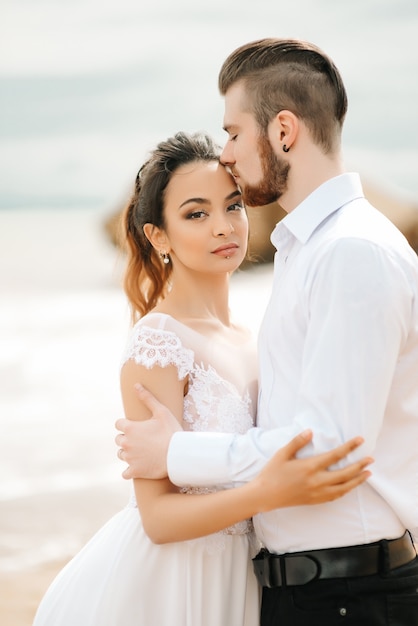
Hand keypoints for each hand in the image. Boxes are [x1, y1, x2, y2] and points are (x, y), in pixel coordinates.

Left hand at [115, 384, 181, 479]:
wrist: (178, 455)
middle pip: (118, 439)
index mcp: (129, 428)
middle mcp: (126, 443)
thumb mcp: (161, 412)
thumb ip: (147, 398)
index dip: (127, 424)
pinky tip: (139, 466)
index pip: (118, 424)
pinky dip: (130, 470)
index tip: (137, 427)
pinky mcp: (134, 471)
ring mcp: (129, 458)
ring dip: (128, 453)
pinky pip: (125, 473)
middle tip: (141, 439)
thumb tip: (136, 385)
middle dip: (127, 438)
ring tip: (142, 452)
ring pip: (121, 454)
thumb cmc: (171, 432)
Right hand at [252, 432, 372, 511]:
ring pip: (344, 488)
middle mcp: (316, 481)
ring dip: (357, 480)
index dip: (349, 447)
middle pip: (344, 474)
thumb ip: (297, 442)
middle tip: (371, 459)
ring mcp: (317, 493)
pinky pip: (335, 496)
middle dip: (360, 466)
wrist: (265, 496)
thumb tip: (310, 431)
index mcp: (309, 467)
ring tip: (367, 474)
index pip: (335, 456)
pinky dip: (346, 490)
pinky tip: (350, 486)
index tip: (360, 441)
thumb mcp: (282, 454)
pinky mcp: (315, 500)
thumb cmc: (272, 472)